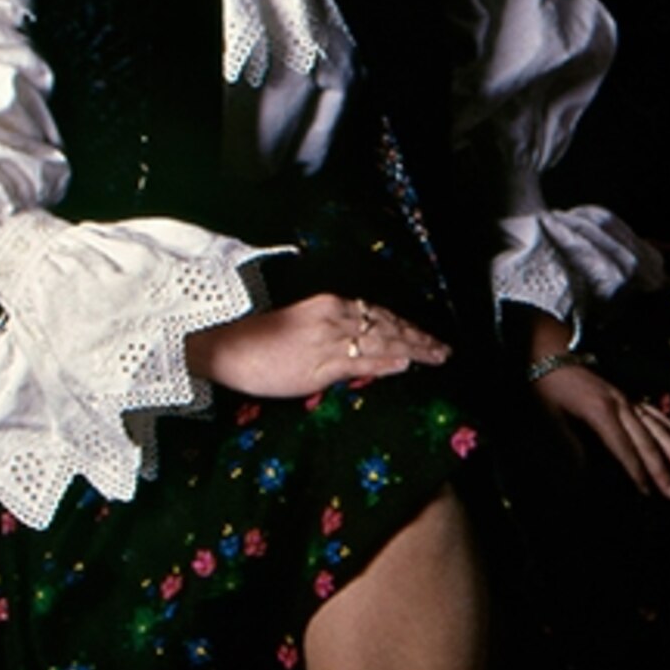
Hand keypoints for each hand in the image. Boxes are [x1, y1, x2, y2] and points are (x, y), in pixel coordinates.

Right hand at [187, 294, 448, 400]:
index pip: (377, 315)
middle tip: (443, 350)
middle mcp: (334, 316)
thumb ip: (334, 339)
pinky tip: (406, 365)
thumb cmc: (258, 343)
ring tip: (436, 357)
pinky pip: (362, 361)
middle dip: (418, 338)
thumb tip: (362, 354)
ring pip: (381, 342)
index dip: (406, 326)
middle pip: (387, 326)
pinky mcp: (321, 362)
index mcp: (328, 305)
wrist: (226, 347)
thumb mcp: (301, 331)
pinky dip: (386, 362)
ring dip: (413, 349)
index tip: (426, 336)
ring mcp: (329, 339)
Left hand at [530, 347, 669, 499]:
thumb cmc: (545, 388)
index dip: (635, 472)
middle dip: (662, 469)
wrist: (547, 353)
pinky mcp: (628, 395)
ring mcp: (627, 397)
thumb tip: (584, 476)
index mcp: (599, 410)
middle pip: (646, 440)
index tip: (646, 493)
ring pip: (658, 426)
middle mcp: (620, 403)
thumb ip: (569, 448)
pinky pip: (657, 414)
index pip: (623, 448)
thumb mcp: (549, 419)